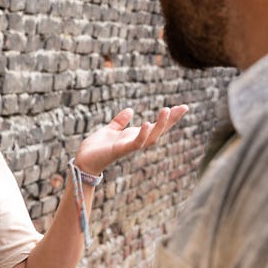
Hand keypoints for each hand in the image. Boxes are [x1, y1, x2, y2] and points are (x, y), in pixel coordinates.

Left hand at [73, 105, 187, 174]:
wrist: (84, 161)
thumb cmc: (97, 148)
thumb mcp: (110, 129)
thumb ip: (120, 121)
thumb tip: (130, 110)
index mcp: (134, 136)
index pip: (156, 126)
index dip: (169, 118)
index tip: (183, 107)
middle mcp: (135, 142)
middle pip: (159, 131)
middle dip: (171, 120)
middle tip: (183, 107)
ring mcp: (129, 147)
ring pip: (151, 138)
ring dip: (160, 125)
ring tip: (167, 110)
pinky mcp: (120, 150)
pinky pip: (136, 143)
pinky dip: (143, 135)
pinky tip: (147, 123)